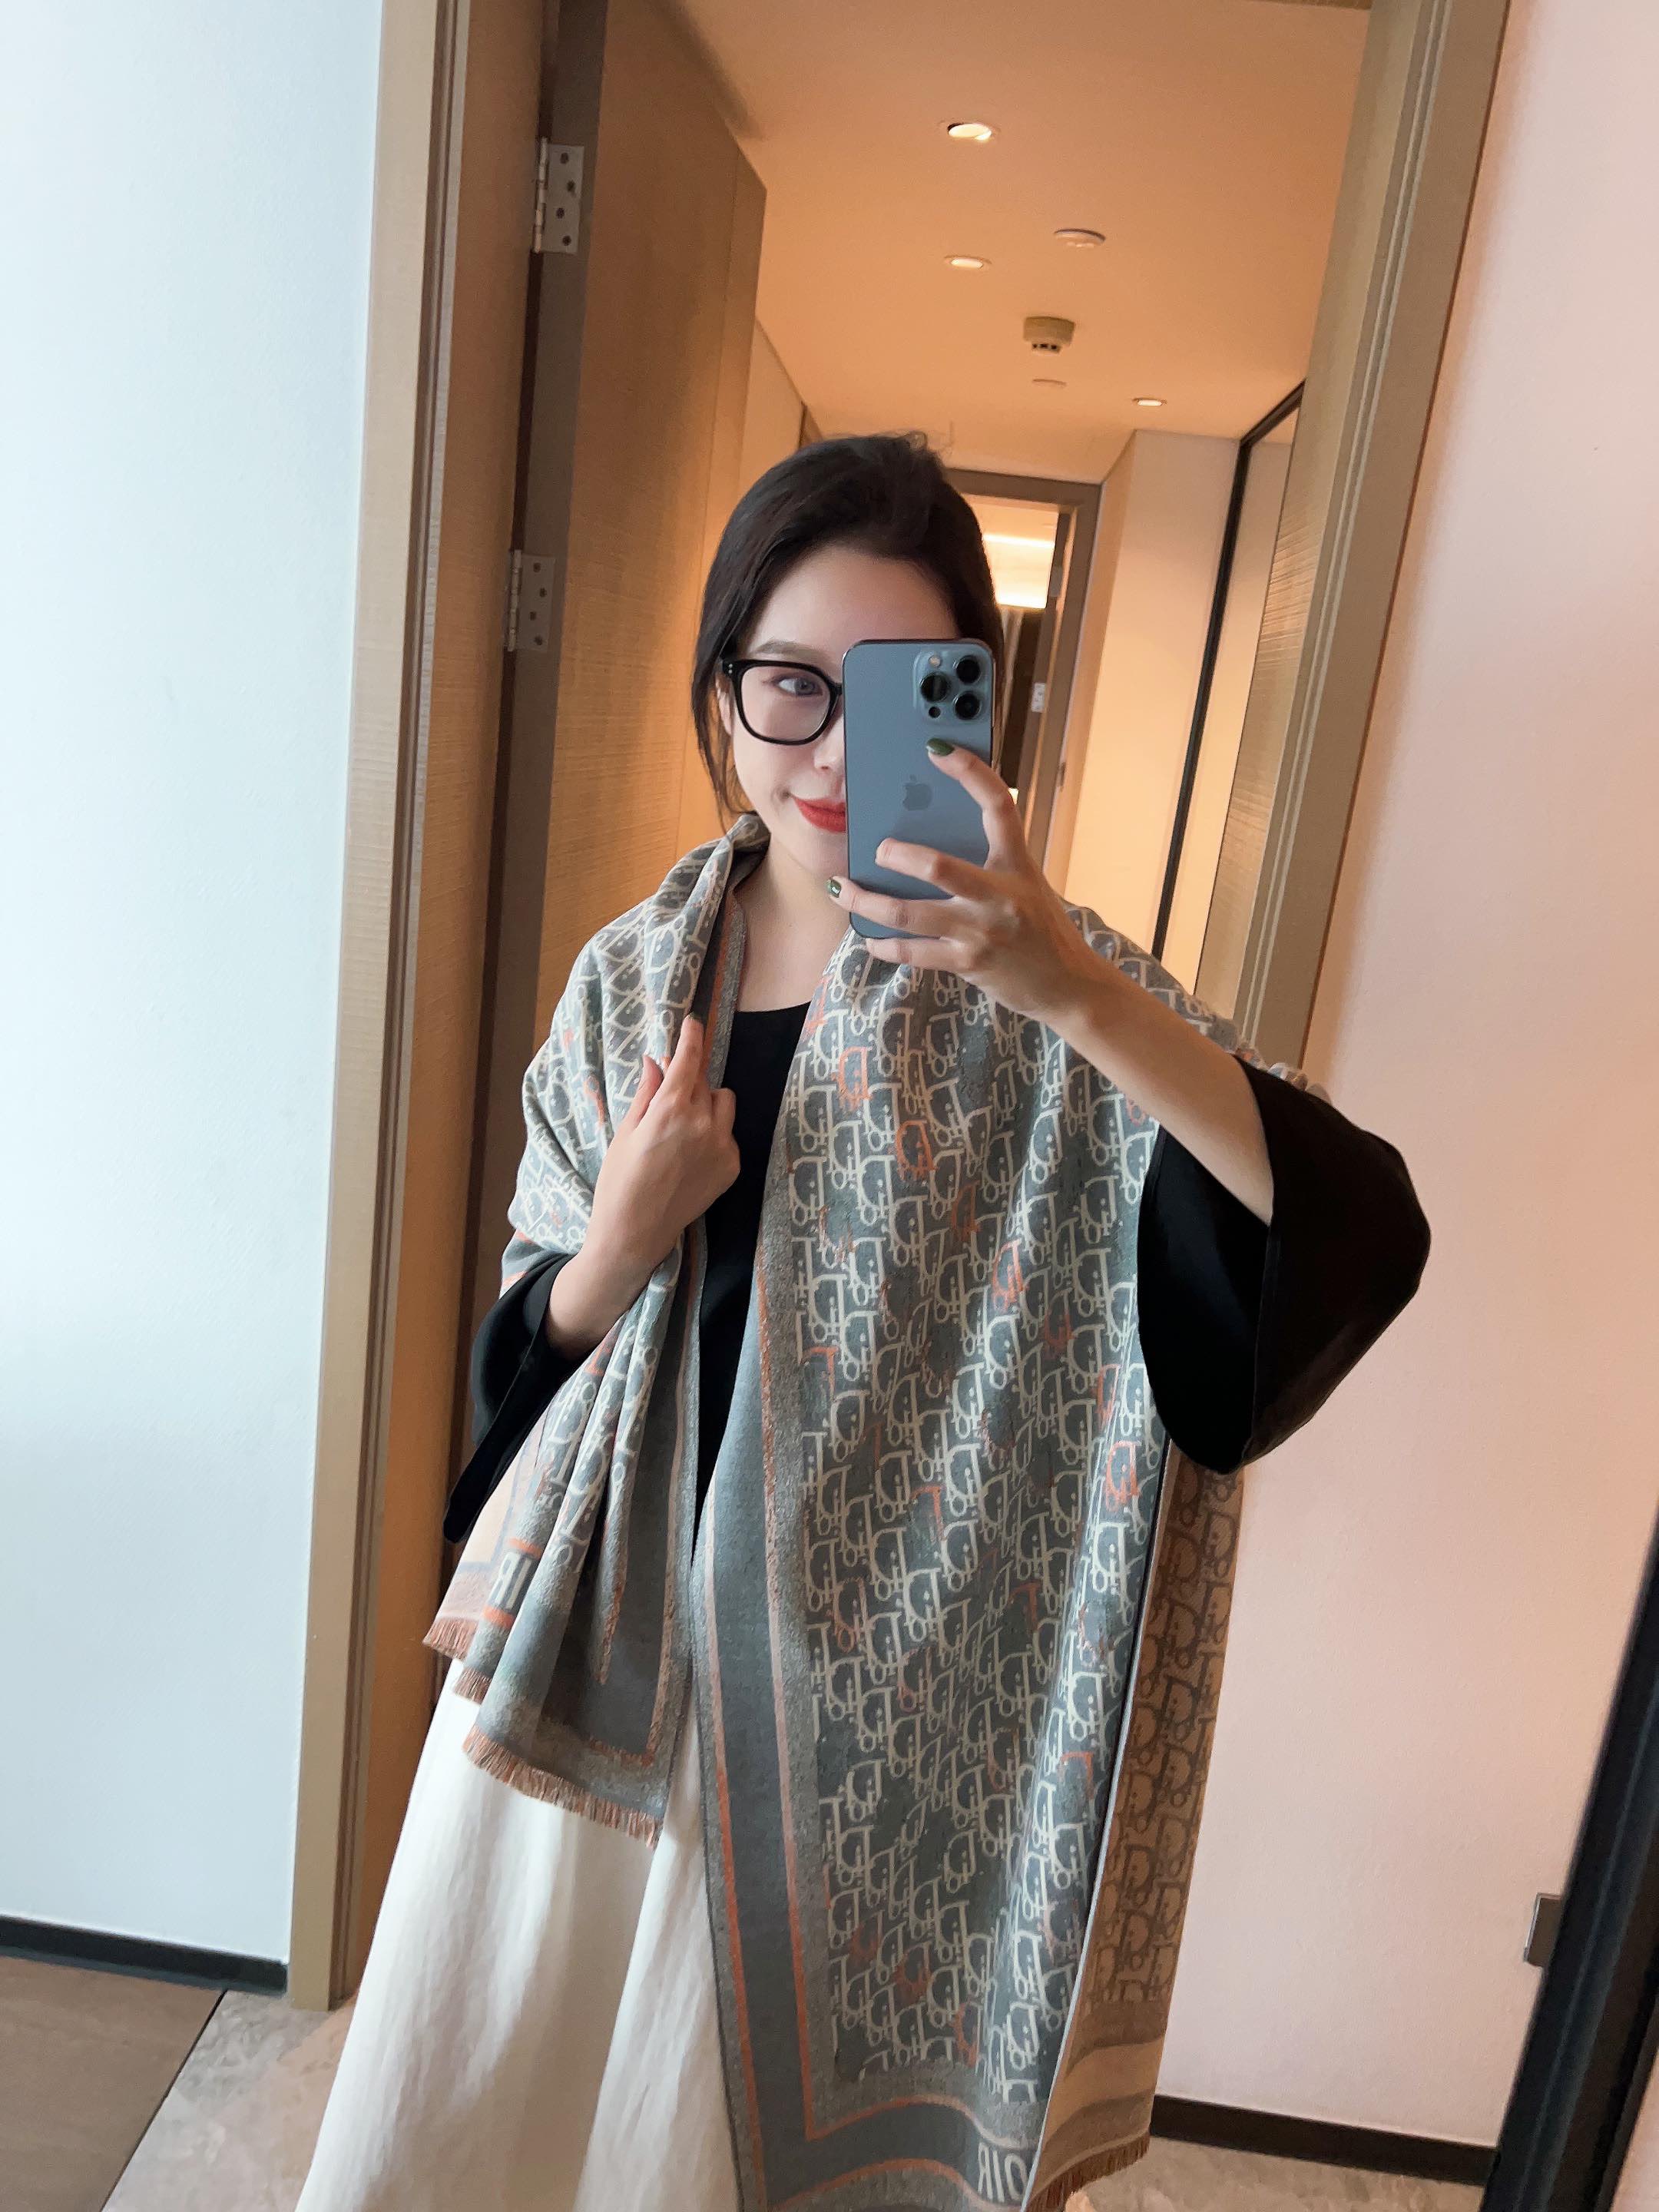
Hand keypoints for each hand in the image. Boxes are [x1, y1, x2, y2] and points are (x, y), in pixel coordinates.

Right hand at [578, 1012, 739, 1311]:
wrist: (635, 1233)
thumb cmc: (620, 1181)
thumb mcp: (626, 1131)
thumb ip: (646, 1093)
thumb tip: (656, 1061)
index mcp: (670, 1110)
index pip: (688, 1060)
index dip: (691, 1038)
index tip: (693, 1023)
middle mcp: (702, 1123)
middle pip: (704, 1081)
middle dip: (688, 1081)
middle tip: (667, 1098)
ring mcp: (722, 1146)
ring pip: (723, 1103)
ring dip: (707, 1104)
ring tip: (683, 1127)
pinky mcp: (732, 1166)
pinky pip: (728, 1134)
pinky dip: (714, 1134)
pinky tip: (691, 1154)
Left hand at [827, 742, 1099, 1028]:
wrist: (1067, 984)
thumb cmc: (1040, 928)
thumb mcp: (1026, 883)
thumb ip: (991, 861)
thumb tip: (930, 844)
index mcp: (1018, 863)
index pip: (999, 805)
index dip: (970, 772)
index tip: (938, 749)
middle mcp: (1001, 895)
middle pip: (939, 867)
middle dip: (899, 856)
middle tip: (877, 849)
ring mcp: (982, 932)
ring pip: (910, 913)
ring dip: (868, 901)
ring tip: (842, 889)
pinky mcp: (968, 963)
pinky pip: (913, 952)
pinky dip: (884, 945)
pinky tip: (869, 937)